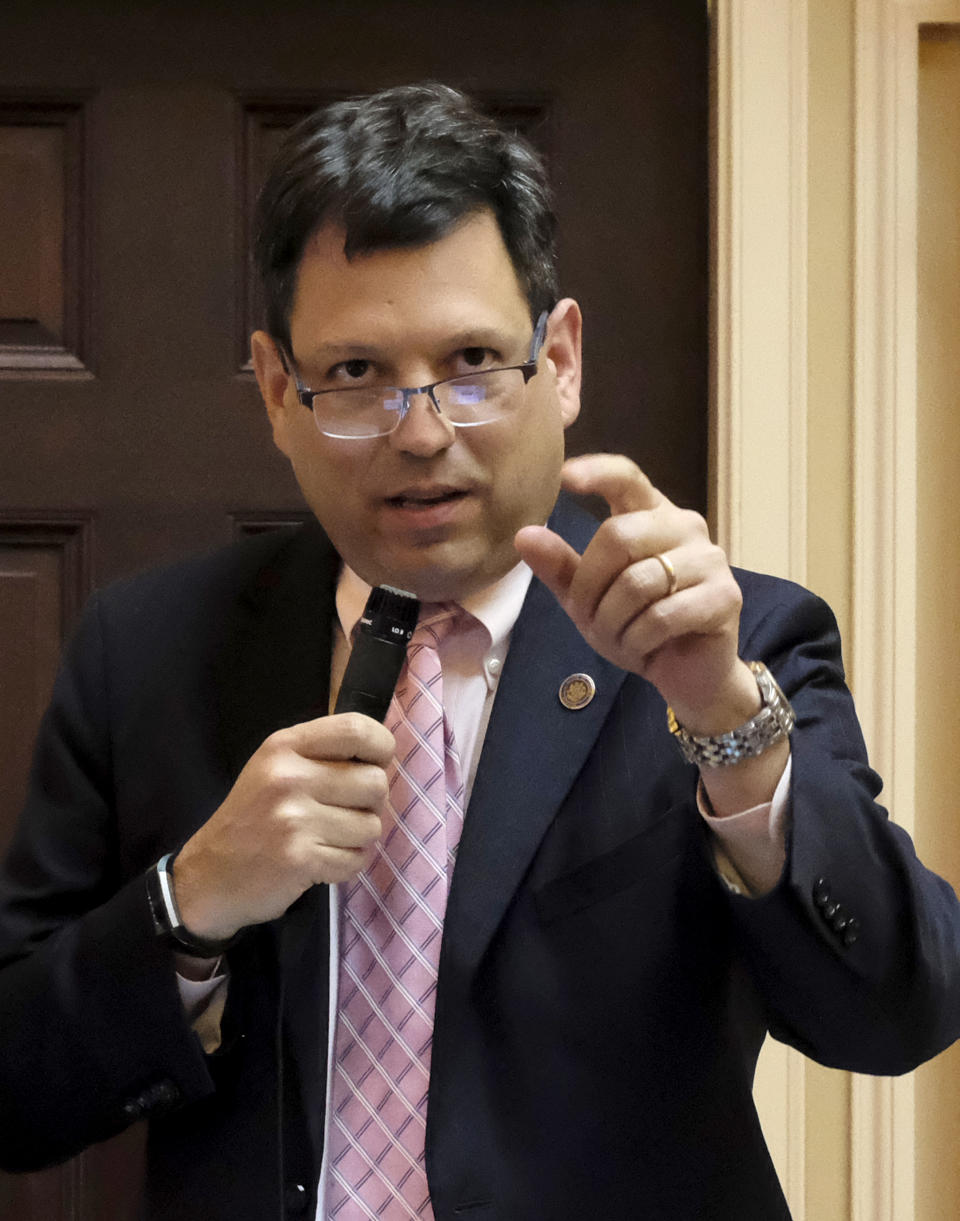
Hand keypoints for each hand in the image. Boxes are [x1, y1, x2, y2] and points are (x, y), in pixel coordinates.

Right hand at [173, 713, 393, 940]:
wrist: (208, 876)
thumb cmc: (251, 819)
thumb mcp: (276, 768)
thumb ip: (322, 754)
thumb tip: (384, 756)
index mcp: (285, 746)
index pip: (356, 729)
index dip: (381, 747)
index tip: (377, 764)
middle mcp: (289, 777)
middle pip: (375, 782)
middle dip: (372, 804)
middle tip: (346, 814)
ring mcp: (294, 819)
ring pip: (371, 825)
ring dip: (358, 839)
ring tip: (328, 839)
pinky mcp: (300, 858)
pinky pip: (357, 859)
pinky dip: (347, 865)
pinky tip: (322, 860)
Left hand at [515, 453, 759, 735]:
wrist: (689, 675)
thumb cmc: (638, 627)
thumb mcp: (589, 599)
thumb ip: (561, 567)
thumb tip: (523, 535)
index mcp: (651, 515)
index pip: (627, 478)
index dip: (597, 473)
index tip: (564, 478)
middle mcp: (685, 526)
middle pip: (618, 536)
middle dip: (590, 587)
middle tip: (588, 619)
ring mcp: (710, 559)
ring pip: (637, 583)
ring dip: (613, 622)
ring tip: (619, 639)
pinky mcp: (725, 596)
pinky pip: (662, 616)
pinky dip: (638, 640)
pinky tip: (643, 649)